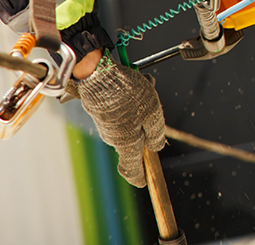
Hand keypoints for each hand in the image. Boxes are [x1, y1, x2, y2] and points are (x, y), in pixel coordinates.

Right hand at [68, 56, 166, 187]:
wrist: (97, 73)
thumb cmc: (126, 93)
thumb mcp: (153, 113)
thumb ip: (156, 133)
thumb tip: (157, 146)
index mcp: (125, 142)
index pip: (132, 167)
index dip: (139, 176)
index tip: (144, 181)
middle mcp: (112, 136)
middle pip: (135, 139)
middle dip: (148, 125)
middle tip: (154, 107)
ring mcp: (106, 123)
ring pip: (131, 120)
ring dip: (142, 106)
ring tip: (145, 88)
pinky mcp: (102, 109)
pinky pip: (123, 108)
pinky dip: (132, 98)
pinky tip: (136, 83)